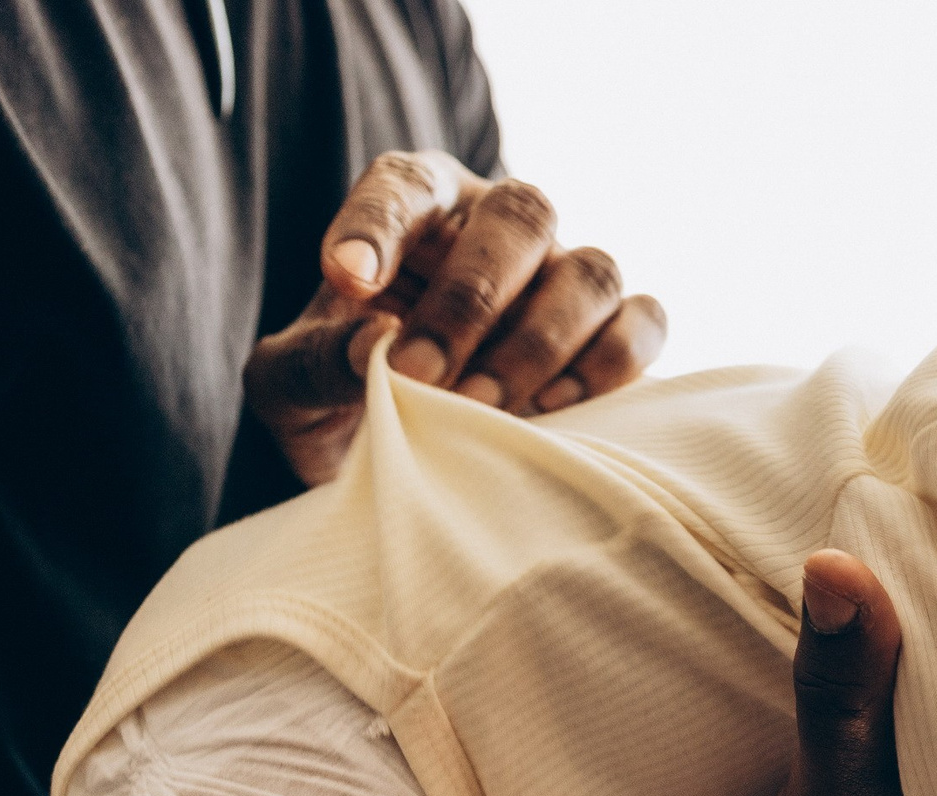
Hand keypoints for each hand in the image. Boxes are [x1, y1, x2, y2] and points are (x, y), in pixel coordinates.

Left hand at [244, 152, 668, 485]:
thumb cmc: (345, 406)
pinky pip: (643, 324)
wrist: (410, 467)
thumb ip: (316, 363)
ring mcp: (567, 280)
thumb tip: (376, 346)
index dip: (379, 223)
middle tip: (422, 373)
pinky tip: (551, 410)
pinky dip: (608, 365)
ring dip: (541, 340)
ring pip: (593, 269)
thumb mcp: (293, 391)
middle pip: (523, 214)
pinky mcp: (618, 334)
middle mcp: (503, 230)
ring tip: (484, 407)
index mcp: (419, 211)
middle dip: (472, 297)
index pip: (406, 186)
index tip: (348, 277)